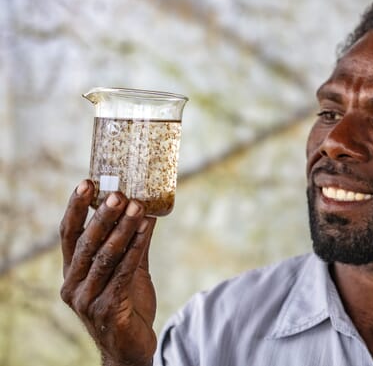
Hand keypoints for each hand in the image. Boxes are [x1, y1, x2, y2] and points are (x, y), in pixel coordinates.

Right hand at [60, 180, 156, 365]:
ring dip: (123, 229)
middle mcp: (73, 284)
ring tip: (138, 207)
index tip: (87, 182)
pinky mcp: (106, 310)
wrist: (130, 348)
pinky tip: (146, 231)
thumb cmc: (127, 305)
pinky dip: (135, 249)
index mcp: (72, 272)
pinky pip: (123, 273)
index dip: (75, 208)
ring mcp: (87, 299)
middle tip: (118, 193)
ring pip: (105, 257)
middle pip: (85, 242)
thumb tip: (146, 209)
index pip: (68, 234)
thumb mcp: (129, 270)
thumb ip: (132, 243)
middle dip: (102, 215)